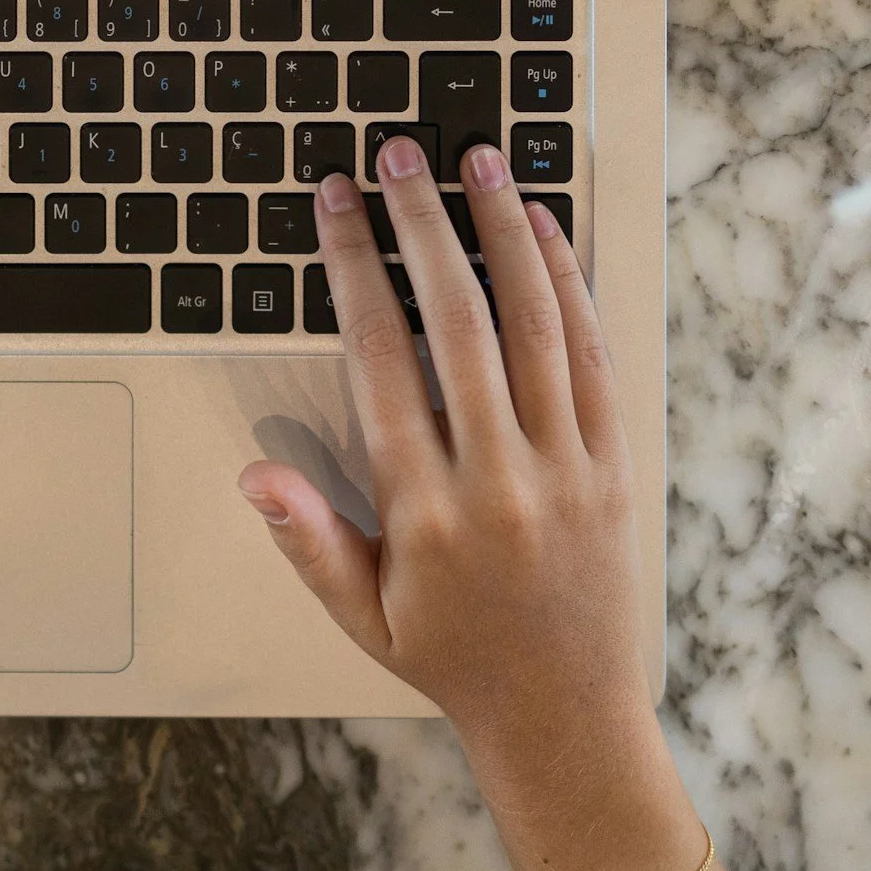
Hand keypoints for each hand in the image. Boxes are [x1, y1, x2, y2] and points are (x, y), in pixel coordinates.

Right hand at [237, 137, 647, 766]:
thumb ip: (308, 537)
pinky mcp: (616, 463)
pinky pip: (594, 356)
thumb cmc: (451, 658)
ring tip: (480, 160)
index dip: (354, 269)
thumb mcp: (360, 612)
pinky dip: (568, 284)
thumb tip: (253, 475)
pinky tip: (544, 230)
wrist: (566, 717)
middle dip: (424, 224)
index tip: (337, 203)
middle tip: (401, 154)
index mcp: (426, 509)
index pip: (379, 358)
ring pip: (536, 322)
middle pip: (458, 319)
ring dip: (504, 231)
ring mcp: (568, 465)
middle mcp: (500, 477)